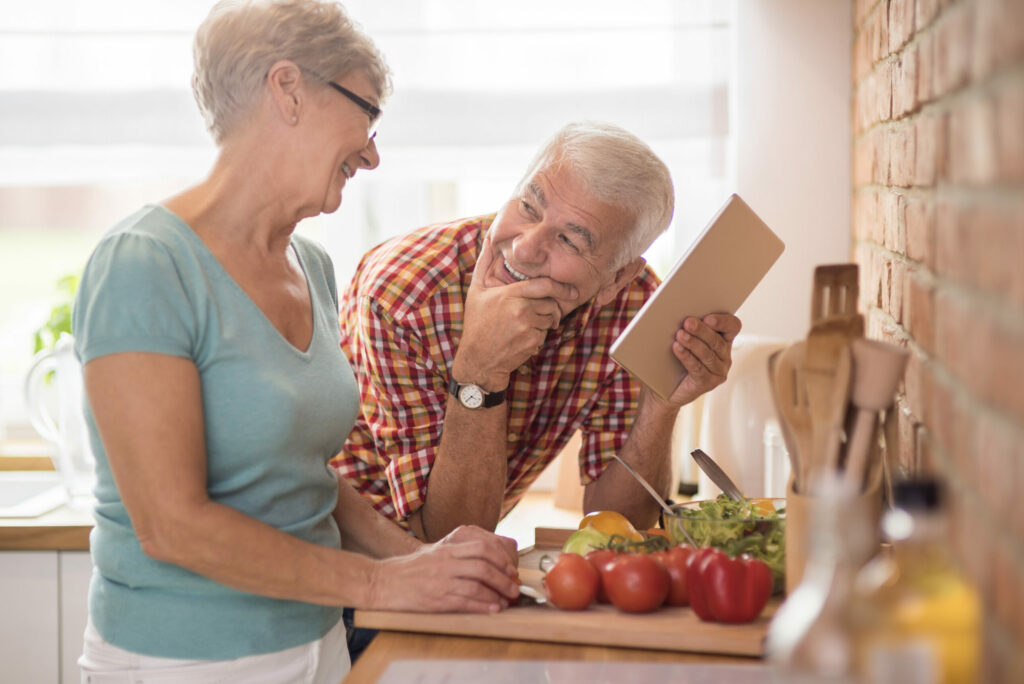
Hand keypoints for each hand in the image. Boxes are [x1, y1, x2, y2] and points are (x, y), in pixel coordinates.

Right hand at [366, 525, 520, 613]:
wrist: (381, 582)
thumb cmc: (407, 570)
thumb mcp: (432, 553)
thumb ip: (454, 553)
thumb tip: (480, 559)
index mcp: (446, 549)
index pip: (481, 548)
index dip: (500, 558)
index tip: (510, 568)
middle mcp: (446, 562)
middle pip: (484, 566)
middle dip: (504, 578)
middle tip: (514, 587)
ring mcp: (441, 580)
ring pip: (478, 584)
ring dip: (497, 593)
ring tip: (507, 600)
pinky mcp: (436, 599)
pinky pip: (465, 601)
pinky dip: (483, 605)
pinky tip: (493, 609)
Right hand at [454, 239, 577, 389]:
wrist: (478, 358)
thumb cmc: (477, 323)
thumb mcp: (476, 291)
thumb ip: (485, 263)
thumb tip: (489, 237)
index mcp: (509, 294)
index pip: (544, 285)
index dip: (562, 287)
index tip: (573, 290)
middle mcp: (520, 309)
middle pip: (551, 303)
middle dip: (551, 307)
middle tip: (545, 312)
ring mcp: (527, 327)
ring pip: (550, 319)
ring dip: (544, 322)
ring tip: (526, 325)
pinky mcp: (532, 342)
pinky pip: (545, 334)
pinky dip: (538, 335)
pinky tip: (522, 337)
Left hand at [664, 313, 740, 407]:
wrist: (665, 388)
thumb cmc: (673, 359)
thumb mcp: (683, 338)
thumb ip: (688, 326)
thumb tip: (680, 313)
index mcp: (723, 340)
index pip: (733, 326)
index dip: (723, 321)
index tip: (708, 317)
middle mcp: (725, 356)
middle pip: (717, 341)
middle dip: (701, 330)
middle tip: (687, 322)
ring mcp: (718, 371)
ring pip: (708, 354)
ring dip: (693, 343)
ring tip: (680, 335)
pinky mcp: (707, 383)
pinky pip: (698, 368)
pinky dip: (687, 357)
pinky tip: (677, 348)